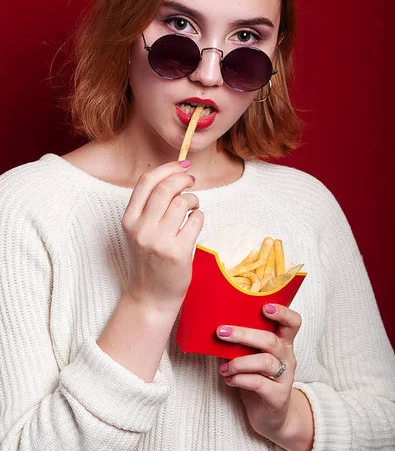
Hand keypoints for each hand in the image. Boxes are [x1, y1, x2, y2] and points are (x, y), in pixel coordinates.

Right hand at [122, 161, 203, 310]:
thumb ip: (151, 205)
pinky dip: (200, 217)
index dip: (167, 168)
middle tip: (192, 181)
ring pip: (183, 202)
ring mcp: (159, 241)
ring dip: (193, 200)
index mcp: (128, 220)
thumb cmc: (150, 259)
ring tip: (193, 208)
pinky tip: (195, 223)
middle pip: (166, 188)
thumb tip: (176, 174)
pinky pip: (196, 220)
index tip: (182, 164)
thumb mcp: (140, 230)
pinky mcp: (177, 253)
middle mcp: (141, 229)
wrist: (151, 296)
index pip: (146, 182)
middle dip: (183, 179)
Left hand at [217, 304, 312, 449]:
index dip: (282, 312)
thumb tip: (215, 326)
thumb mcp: (252, 356)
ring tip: (223, 367)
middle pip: (270, 340)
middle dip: (243, 334)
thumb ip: (241, 342)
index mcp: (283, 342)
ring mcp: (285, 377)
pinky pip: (258, 383)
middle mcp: (287, 357)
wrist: (271, 415)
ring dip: (239, 361)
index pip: (293, 322)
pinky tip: (229, 379)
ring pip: (265, 361)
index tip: (265, 307)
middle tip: (221, 332)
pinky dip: (240, 379)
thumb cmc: (258, 378)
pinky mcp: (278, 396)